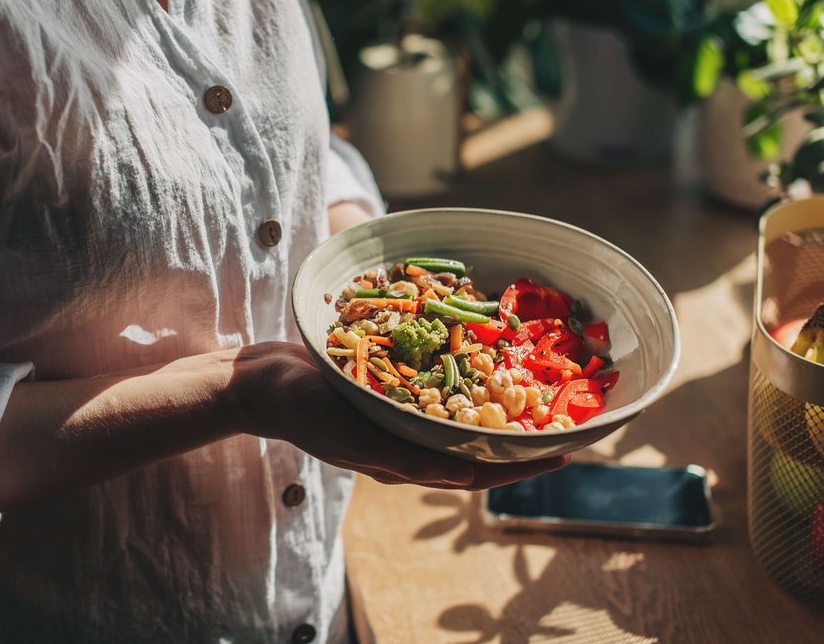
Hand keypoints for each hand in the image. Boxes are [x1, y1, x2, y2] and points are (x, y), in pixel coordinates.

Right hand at [229, 342, 568, 489]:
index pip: (476, 473)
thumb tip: (469, 473)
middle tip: (561, 413)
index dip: (522, 465)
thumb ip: (409, 457)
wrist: (257, 381)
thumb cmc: (301, 409)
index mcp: (402, 462)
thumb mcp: (354, 434)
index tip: (566, 451)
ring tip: (529, 381)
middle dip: (517, 432)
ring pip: (455, 411)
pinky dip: (458, 372)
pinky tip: (474, 350)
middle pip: (474, 442)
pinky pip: (430, 383)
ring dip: (492, 400)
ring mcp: (392, 413)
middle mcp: (403, 439)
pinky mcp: (381, 386)